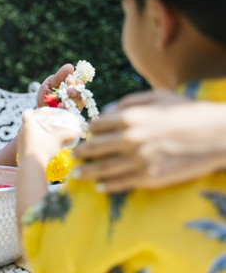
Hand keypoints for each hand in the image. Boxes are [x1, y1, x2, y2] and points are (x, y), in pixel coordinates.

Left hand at [18, 109, 79, 166]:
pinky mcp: (20, 151)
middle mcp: (22, 132)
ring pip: (25, 134)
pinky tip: (39, 148)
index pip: (26, 113)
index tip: (35, 111)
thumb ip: (68, 134)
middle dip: (34, 123)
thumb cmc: (43, 150)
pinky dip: (31, 143)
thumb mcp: (57, 140)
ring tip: (42, 136)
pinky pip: (25, 143)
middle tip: (43, 124)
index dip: (31, 111)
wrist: (31, 167)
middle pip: (26, 123)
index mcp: (29, 125)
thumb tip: (78, 130)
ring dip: (32, 133)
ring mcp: (20, 142)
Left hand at [36, 63, 84, 109]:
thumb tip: (70, 66)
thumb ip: (59, 76)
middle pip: (81, 93)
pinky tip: (60, 107)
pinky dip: (67, 109)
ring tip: (62, 102)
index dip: (76, 81)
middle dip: (75, 92)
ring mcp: (75, 106)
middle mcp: (76, 96)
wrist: (40, 109)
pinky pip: (73, 112)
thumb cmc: (46, 94)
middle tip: (69, 91)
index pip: (79, 82)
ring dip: (71, 101)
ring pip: (78, 103)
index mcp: (71, 86)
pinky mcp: (71, 115)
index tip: (69, 80)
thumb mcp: (50, 83)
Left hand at [72, 90, 225, 191]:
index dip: (87, 130)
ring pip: (104, 168)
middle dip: (80, 152)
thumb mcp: (156, 97)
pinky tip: (99, 187)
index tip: (82, 134)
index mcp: (130, 117)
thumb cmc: (186, 111)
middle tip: (71, 156)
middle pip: (95, 147)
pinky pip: (123, 182)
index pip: (97, 125)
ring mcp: (139, 159)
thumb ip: (127, 103)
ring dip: (87, 172)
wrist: (217, 134)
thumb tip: (105, 113)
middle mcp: (130, 139)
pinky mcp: (150, 176)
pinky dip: (108, 186)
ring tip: (76, 175)